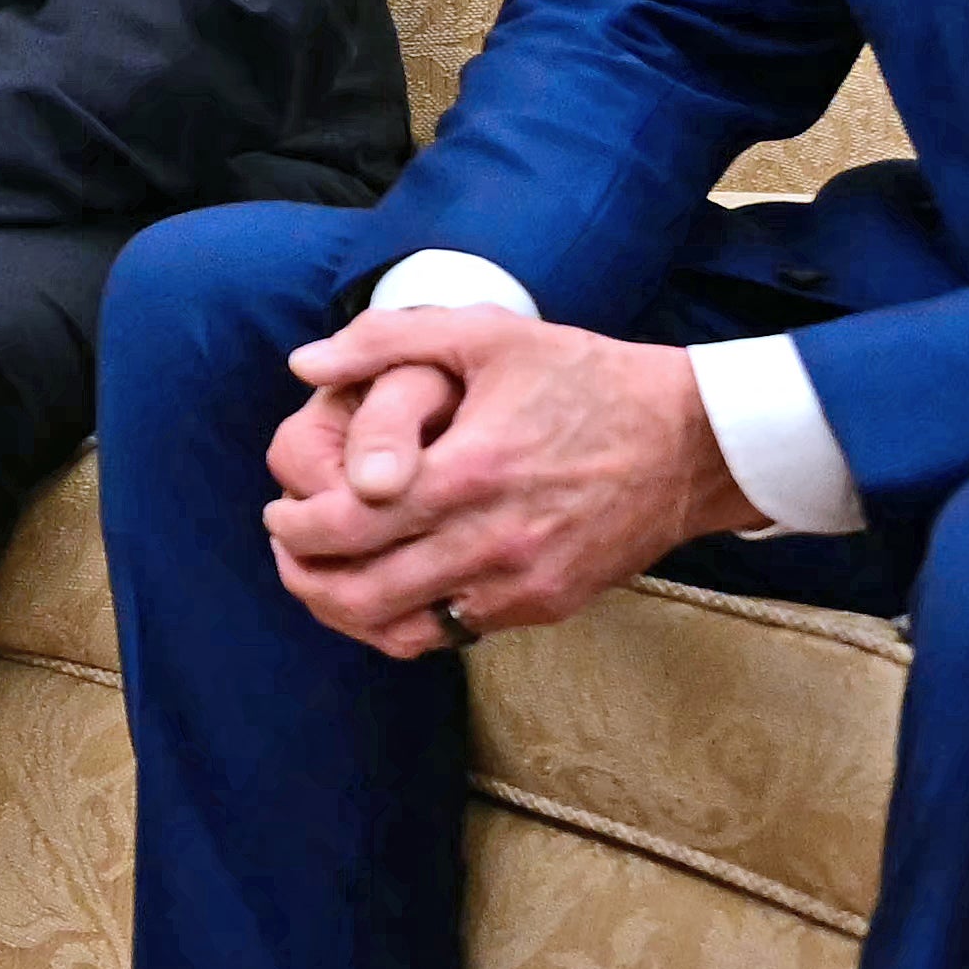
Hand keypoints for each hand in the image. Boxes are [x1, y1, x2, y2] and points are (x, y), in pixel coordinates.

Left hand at [258, 300, 755, 655]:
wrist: (689, 443)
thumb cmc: (585, 378)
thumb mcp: (487, 335)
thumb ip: (385, 341)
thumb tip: (304, 362)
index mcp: (469, 471)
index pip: (350, 522)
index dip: (296, 528)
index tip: (279, 512)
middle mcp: (491, 539)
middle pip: (363, 590)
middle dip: (306, 577)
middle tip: (287, 552)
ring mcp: (520, 583)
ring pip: (403, 629)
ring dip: (346, 612)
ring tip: (324, 581)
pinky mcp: (543, 606)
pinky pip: (453, 634)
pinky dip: (406, 623)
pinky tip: (388, 592)